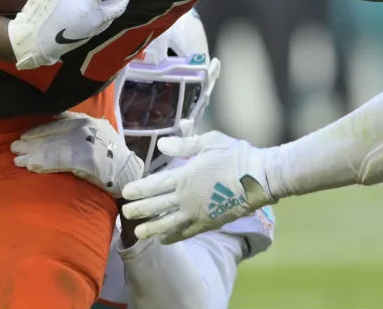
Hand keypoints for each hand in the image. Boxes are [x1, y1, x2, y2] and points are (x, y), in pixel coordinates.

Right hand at [8, 0, 129, 69]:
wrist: (30, 47)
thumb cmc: (39, 18)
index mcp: (88, 6)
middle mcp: (95, 20)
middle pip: (119, 6)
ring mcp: (90, 32)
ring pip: (111, 18)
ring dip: (114, 5)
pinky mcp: (82, 39)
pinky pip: (100, 25)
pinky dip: (103, 14)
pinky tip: (92, 10)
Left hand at [12, 111, 143, 197]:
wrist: (130, 173)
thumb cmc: (112, 157)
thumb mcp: (96, 134)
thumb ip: (77, 131)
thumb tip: (51, 135)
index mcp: (87, 120)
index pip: (58, 122)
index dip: (39, 130)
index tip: (25, 136)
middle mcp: (86, 127)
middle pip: (52, 134)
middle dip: (32, 142)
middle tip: (14, 148)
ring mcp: (87, 142)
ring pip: (52, 147)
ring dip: (33, 154)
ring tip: (18, 160)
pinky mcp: (86, 159)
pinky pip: (59, 160)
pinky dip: (43, 163)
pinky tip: (31, 167)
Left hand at [121, 131, 275, 242]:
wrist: (258, 177)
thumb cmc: (234, 155)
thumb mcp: (208, 142)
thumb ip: (183, 145)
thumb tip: (161, 144)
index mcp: (184, 175)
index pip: (154, 184)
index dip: (138, 189)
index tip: (125, 192)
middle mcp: (186, 197)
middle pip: (156, 205)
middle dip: (139, 210)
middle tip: (124, 213)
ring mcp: (196, 213)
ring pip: (168, 223)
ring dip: (152, 228)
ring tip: (139, 233)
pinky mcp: (208, 223)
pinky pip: (186, 232)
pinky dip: (174, 237)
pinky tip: (165, 240)